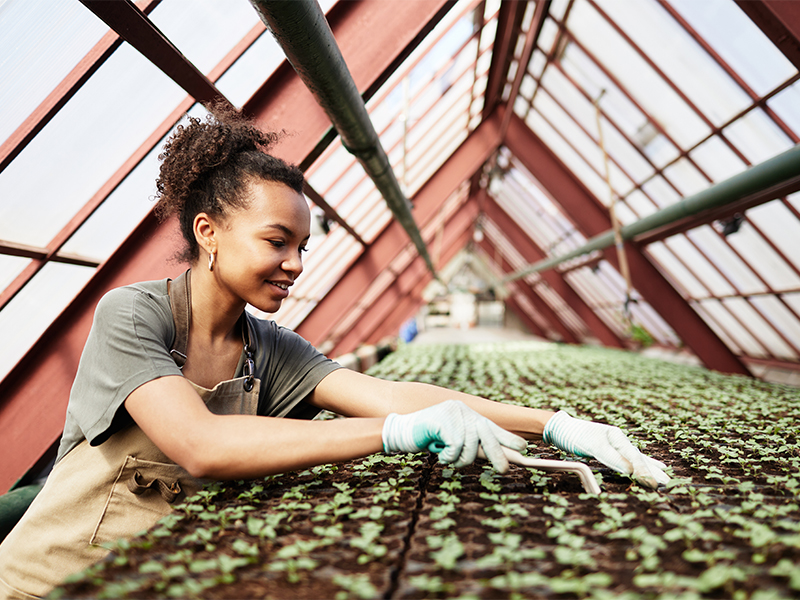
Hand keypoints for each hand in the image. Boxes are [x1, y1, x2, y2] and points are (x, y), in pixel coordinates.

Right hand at [382, 400, 526, 472]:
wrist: (402, 431)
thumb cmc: (429, 439)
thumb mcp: (454, 443)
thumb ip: (473, 447)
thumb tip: (499, 459)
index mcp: (468, 415)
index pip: (493, 427)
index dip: (508, 438)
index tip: (524, 448)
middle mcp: (464, 411)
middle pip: (487, 436)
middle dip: (497, 456)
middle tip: (504, 471)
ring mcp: (454, 413)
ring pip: (469, 447)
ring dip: (459, 460)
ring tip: (447, 458)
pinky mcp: (443, 419)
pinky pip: (455, 447)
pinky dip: (447, 456)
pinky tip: (438, 452)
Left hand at [543, 411, 668, 488]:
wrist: (561, 429)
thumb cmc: (576, 436)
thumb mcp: (594, 447)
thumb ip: (612, 458)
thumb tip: (631, 470)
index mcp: (617, 437)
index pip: (635, 457)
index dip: (645, 472)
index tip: (654, 484)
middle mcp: (619, 440)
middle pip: (639, 458)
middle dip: (652, 471)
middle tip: (667, 483)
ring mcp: (615, 444)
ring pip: (636, 459)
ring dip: (649, 469)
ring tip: (664, 476)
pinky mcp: (610, 450)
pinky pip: (629, 459)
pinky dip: (640, 464)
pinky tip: (650, 467)